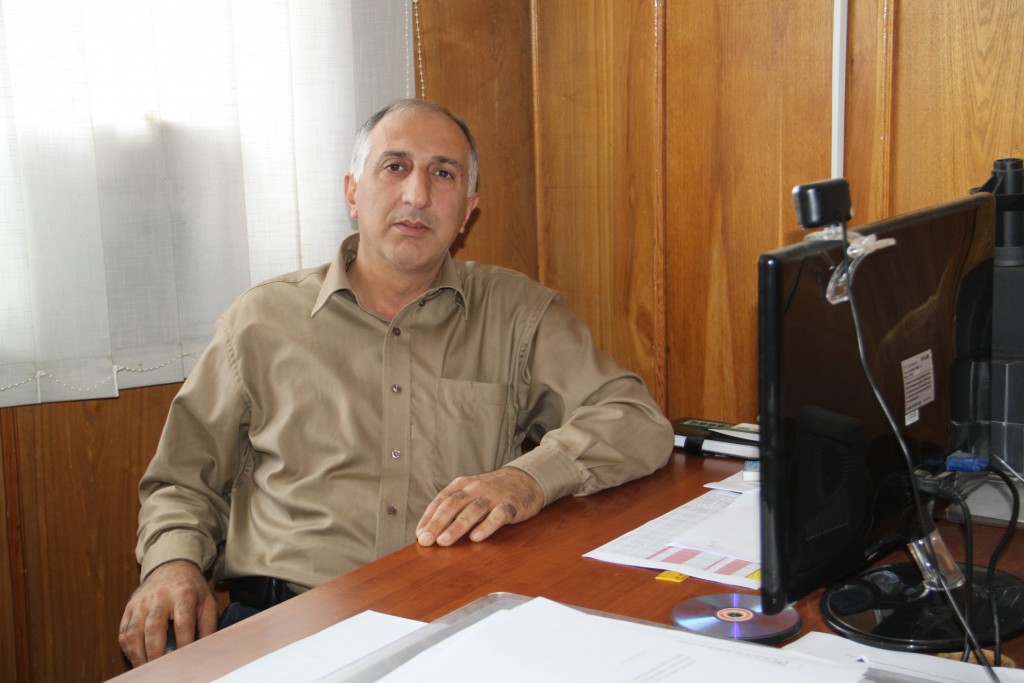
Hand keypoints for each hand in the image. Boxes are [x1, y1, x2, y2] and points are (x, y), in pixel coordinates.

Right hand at [118, 559, 217, 666]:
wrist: (172, 567)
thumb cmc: (191, 589)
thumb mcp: (207, 602)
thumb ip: (208, 626)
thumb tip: (205, 650)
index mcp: (183, 594)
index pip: (183, 622)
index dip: (184, 643)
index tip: (184, 660)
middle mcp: (160, 597)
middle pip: (154, 627)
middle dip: (156, 652)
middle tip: (160, 669)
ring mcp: (142, 601)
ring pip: (134, 631)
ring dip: (138, 654)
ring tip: (145, 669)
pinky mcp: (129, 607)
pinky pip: (124, 630)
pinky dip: (128, 648)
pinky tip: (136, 658)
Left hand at [416, 467, 543, 545]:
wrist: (526, 479)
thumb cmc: (491, 493)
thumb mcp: (471, 493)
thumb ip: (453, 509)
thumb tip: (430, 531)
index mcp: (462, 485)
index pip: (441, 500)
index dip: (429, 517)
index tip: (419, 534)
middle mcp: (475, 488)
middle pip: (453, 504)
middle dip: (437, 523)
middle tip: (426, 540)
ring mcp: (493, 496)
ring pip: (473, 510)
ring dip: (457, 526)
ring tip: (444, 541)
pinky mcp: (511, 505)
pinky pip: (498, 515)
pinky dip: (486, 526)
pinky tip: (476, 538)